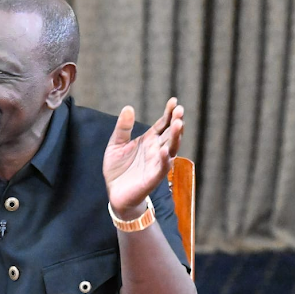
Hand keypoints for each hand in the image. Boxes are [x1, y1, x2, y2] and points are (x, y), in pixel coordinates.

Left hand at [104, 97, 183, 218]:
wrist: (115, 192)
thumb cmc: (118, 168)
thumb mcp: (116, 144)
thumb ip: (123, 127)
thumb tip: (128, 107)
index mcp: (149, 140)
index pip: (163, 124)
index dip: (169, 113)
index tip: (173, 101)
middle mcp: (156, 150)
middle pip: (170, 134)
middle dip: (176, 122)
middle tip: (179, 110)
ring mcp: (156, 163)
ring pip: (170, 148)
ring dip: (175, 137)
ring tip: (178, 124)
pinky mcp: (153, 178)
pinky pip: (162, 167)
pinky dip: (164, 159)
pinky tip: (165, 150)